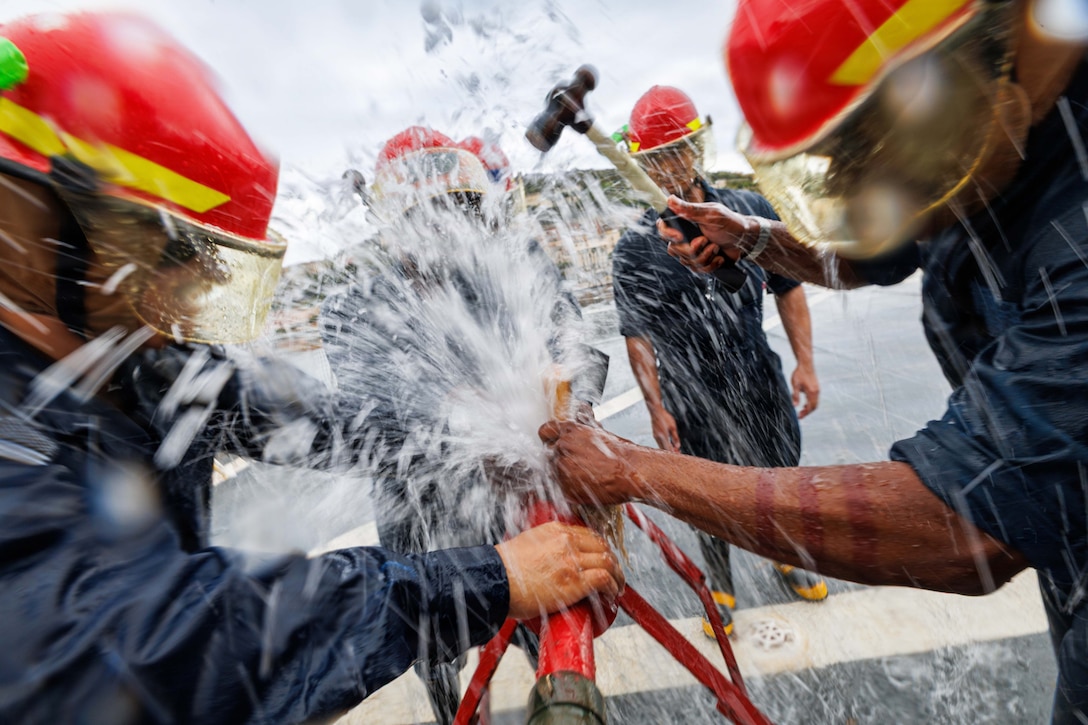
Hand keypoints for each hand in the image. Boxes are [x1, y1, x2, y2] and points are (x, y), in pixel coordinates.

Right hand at [495, 521, 624, 619]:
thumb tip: (544, 561)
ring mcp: (572, 560)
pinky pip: (604, 579)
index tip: (602, 559)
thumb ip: (539, 547)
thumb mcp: (525, 545)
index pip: (588, 535)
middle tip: (613, 574)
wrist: (495, 581)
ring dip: (617, 576)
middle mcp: (566, 541)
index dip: (600, 548)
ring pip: (608, 562)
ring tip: (616, 587)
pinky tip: (611, 594)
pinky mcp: (574, 581)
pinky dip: (612, 586)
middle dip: (612, 561)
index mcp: (555, 530)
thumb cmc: (503, 569)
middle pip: (602, 546)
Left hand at [538, 420, 641, 505]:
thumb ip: (583, 423)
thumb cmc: (620, 453)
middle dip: (559, 456)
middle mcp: (562, 449)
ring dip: (564, 472)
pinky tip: (586, 484)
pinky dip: (571, 488)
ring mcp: (562, 470)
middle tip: (576, 461)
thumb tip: (580, 409)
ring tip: (585, 474)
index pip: (545, 430)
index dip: (550, 437)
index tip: (553, 441)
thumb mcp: (599, 431)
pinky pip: (561, 488)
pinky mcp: (566, 489)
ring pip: (553, 471)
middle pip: (548, 453)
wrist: (631, 473)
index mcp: (569, 431)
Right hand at [648, 406, 680, 451]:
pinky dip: (664, 445)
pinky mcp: (654, 435)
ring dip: (668, 449)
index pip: (668, 449)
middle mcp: (658, 438)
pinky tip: (669, 444)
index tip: (679, 454)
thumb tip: (678, 446)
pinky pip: (659, 443)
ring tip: (675, 449)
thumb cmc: (665, 417)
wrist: (656, 411)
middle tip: (678, 452)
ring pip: (661, 447)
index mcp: (663, 436)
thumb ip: (675, 437)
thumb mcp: (673, 427)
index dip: (674, 453)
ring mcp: (655, 436)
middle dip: (671, 452)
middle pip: (664, 449)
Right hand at [659, 195, 753, 272]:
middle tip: (705, 240)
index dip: (667, 233)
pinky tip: (719, 258)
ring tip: (716, 247)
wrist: (745, 240)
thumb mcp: (711, 214)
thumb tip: (670, 199)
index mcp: (685, 222)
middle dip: (691, 249)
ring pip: (686, 261)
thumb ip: (690, 209)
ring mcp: (692, 251)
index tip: (680, 237)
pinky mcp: (700, 262)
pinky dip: (710, 265)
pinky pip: (697, 270)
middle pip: (673, 249)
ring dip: (704, 256)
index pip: (663, 227)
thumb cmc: (730, 222)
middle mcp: (685, 236)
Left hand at [790, 364, 819, 418]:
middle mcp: (816, 392)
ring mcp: (817, 389)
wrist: (806, 364)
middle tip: (799, 416)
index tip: (798, 417)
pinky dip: (810, 403)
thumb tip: (795, 406)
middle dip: (807, 412)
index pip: (810, 407)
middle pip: (814, 406)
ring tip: (801, 411)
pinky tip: (804, 403)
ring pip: (815, 403)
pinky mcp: (816, 387)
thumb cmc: (799, 373)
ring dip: (809, 408)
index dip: (805, 413)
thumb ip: (795, 396)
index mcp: (812, 392)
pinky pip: (815, 398)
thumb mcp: (795, 385)